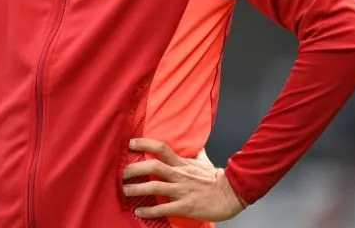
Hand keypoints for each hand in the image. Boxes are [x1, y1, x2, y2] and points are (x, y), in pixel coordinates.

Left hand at [123, 138, 245, 221]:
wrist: (232, 194)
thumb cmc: (216, 179)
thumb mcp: (205, 162)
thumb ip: (197, 153)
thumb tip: (197, 145)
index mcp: (183, 163)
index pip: (161, 148)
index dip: (144, 144)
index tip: (131, 143)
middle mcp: (179, 175)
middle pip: (153, 166)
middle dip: (135, 169)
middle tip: (123, 173)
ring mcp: (182, 190)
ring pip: (155, 187)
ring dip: (137, 189)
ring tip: (126, 191)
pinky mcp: (185, 206)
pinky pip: (163, 208)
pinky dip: (149, 211)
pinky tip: (139, 212)